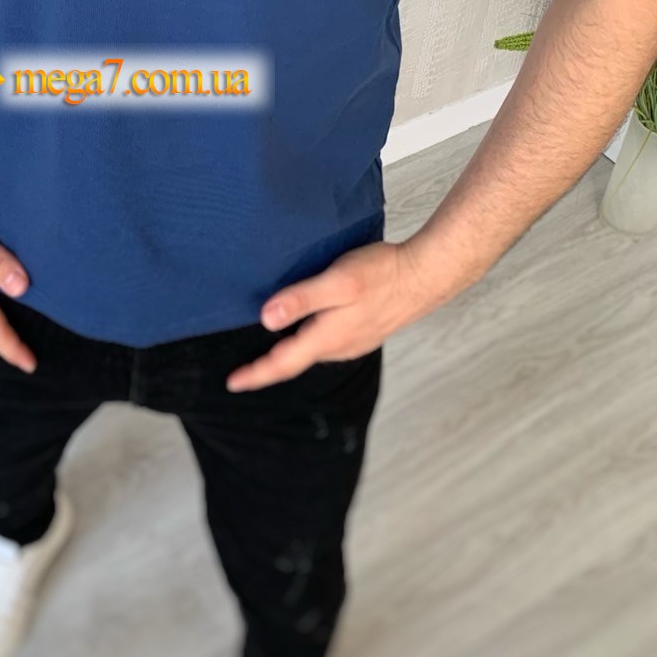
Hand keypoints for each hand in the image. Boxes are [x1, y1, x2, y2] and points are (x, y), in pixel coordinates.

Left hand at [227, 239, 446, 391]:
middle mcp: (340, 346)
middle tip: (244, 371)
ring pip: (313, 353)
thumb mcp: (336, 281)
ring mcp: (354, 341)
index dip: (255, 374)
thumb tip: (266, 320)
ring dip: (289, 356)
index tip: (232, 383)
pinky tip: (306, 331)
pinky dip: (309, 344)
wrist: (425, 275)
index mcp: (328, 337)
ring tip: (268, 353)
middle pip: (296, 362)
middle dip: (269, 368)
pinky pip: (329, 344)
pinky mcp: (365, 331)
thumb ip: (301, 300)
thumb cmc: (381, 273)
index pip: (283, 363)